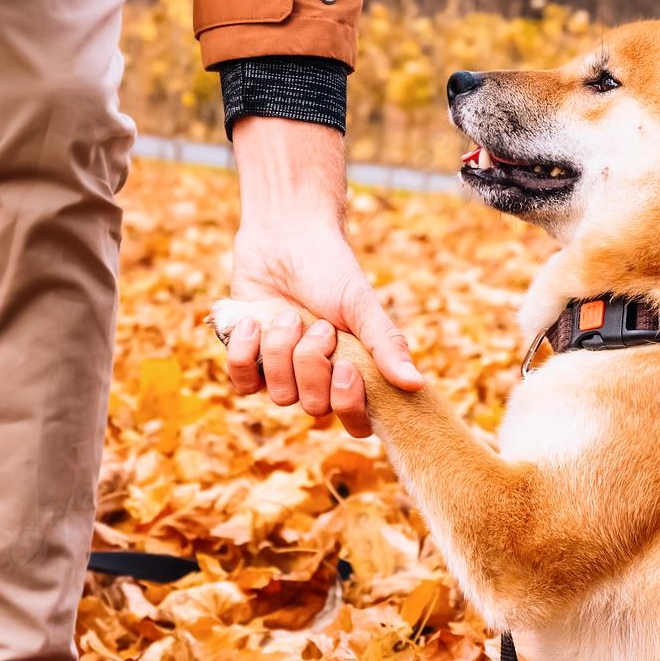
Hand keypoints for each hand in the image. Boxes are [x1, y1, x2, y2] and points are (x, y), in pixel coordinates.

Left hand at [221, 117, 422, 435]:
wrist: (284, 237)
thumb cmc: (330, 269)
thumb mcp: (361, 304)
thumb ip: (386, 344)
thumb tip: (416, 385)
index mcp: (353, 373)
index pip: (356, 423)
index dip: (348, 405)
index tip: (345, 367)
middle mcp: (318, 381)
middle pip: (314, 408)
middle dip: (311, 363)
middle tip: (317, 325)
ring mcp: (282, 374)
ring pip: (279, 395)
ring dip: (281, 351)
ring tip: (287, 315)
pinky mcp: (249, 362)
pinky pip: (243, 382)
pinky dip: (246, 352)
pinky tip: (253, 321)